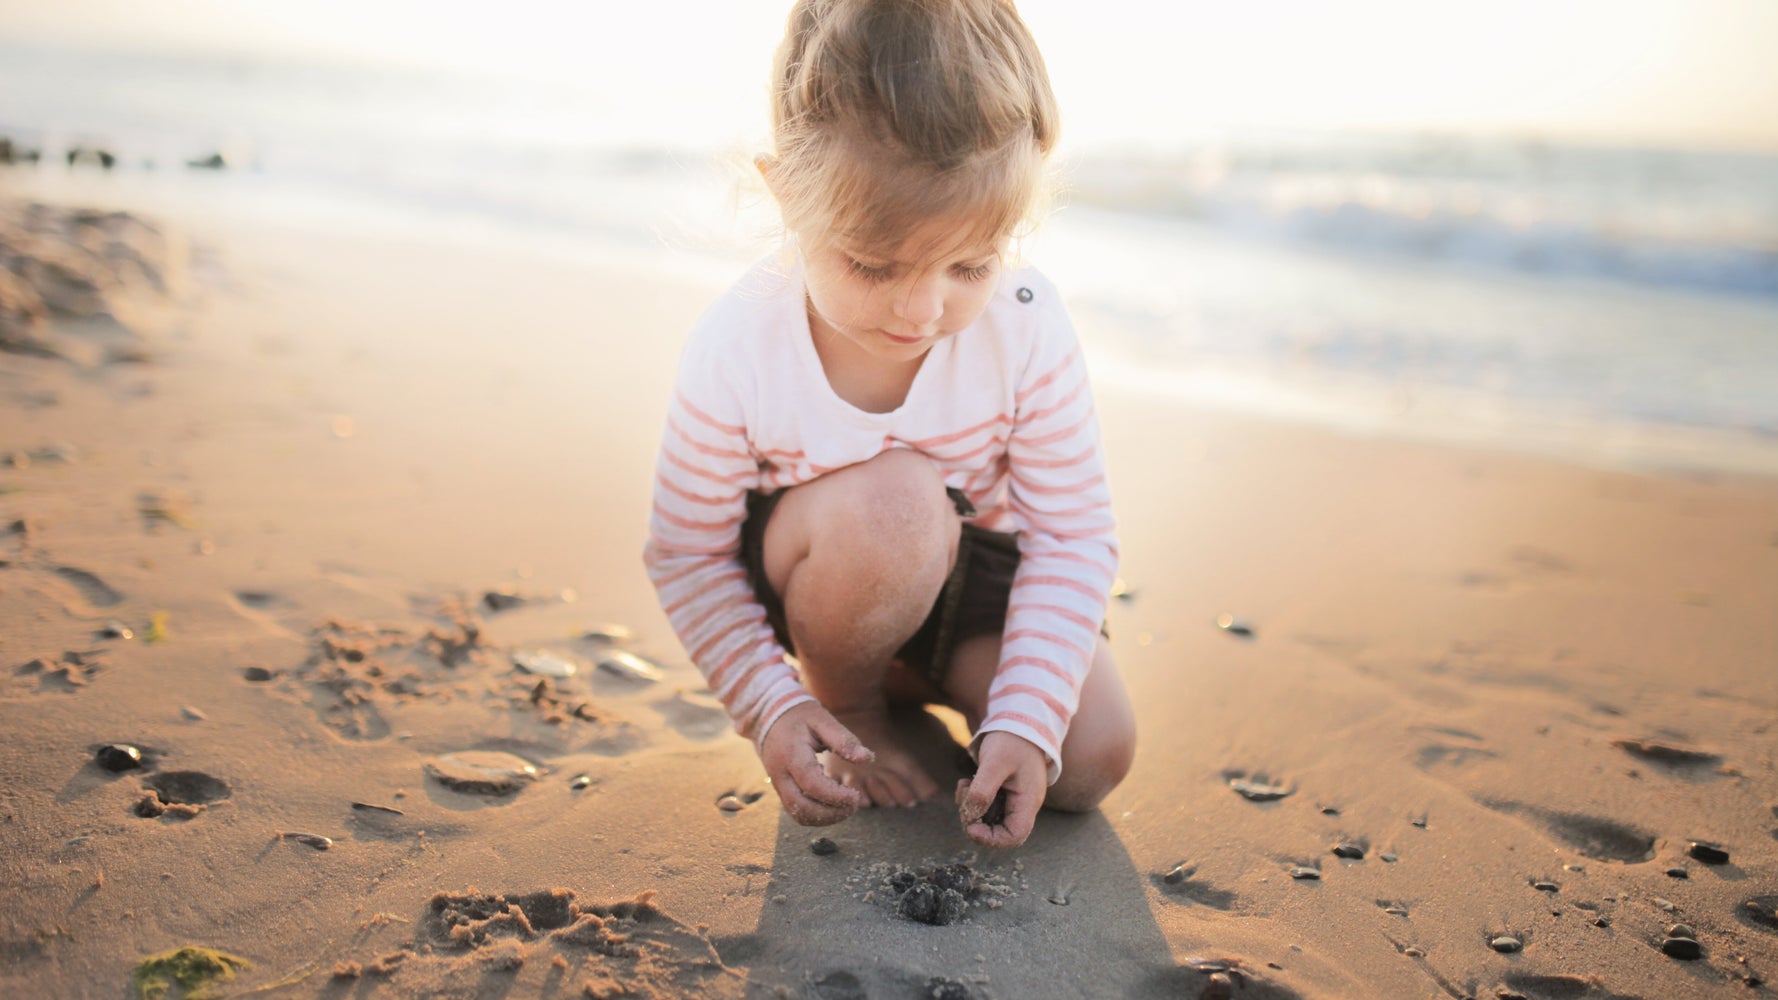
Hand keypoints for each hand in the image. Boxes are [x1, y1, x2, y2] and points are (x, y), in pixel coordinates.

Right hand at [758, 701, 872, 825]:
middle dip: (831, 813)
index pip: (811, 783)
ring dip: (825, 818)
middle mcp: (780, 774)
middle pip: (801, 807)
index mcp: (791, 755)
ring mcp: (778, 785)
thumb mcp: (822, 719)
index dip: (835, 795)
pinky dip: (816, 816)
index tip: (855, 796)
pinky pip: (796, 811)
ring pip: (798, 814)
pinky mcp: (781, 790)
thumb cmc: (800, 717)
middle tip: (853, 804)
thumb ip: (844, 739)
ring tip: (846, 808)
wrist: (769, 717)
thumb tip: (867, 758)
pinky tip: (833, 806)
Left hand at [955, 732, 1047, 847]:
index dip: (991, 839)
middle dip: (975, 821)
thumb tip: (972, 815)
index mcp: (1028, 801)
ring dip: (970, 808)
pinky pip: (982, 807)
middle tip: (964, 800)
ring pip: (987, 819)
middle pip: (998, 832)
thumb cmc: (1012, 741)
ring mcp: (1011, 800)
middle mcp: (1021, 805)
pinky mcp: (1000, 793)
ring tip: (966, 785)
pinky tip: (967, 782)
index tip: (971, 826)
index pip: (1014, 836)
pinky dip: (970, 799)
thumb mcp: (996, 762)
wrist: (1019, 721)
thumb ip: (984, 789)